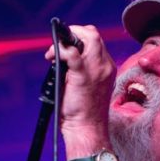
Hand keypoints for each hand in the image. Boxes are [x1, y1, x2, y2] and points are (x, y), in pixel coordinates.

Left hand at [44, 25, 116, 140]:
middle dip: (74, 32)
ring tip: (53, 52)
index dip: (80, 38)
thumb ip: (82, 71)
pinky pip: (72, 53)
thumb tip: (64, 58)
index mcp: (107, 68)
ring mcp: (96, 69)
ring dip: (67, 39)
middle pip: (93, 34)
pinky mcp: (83, 75)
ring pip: (88, 36)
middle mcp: (105, 65)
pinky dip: (61, 50)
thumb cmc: (84, 112)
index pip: (96, 42)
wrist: (86, 128)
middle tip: (59, 44)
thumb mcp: (89, 86)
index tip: (66, 46)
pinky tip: (52, 57)